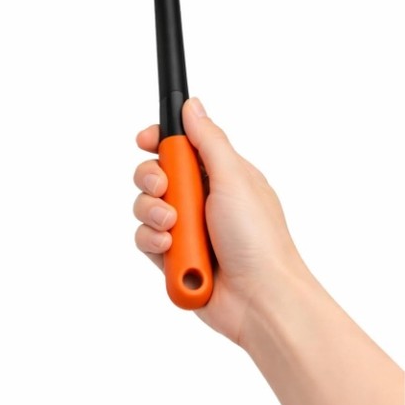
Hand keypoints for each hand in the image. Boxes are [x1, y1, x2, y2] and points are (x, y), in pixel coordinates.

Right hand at [133, 98, 306, 343]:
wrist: (259, 298)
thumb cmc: (257, 238)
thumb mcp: (235, 178)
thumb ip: (209, 141)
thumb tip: (193, 106)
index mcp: (219, 175)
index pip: (180, 147)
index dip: (159, 141)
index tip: (145, 140)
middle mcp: (201, 199)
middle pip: (155, 174)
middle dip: (152, 179)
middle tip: (164, 187)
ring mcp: (187, 228)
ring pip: (146, 207)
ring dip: (154, 214)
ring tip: (173, 226)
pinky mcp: (174, 256)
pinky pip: (146, 239)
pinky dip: (154, 242)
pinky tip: (171, 250)